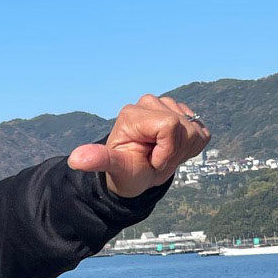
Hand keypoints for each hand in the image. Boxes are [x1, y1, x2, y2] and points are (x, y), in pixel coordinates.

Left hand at [69, 95, 209, 198]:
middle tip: (157, 162)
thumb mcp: (114, 169)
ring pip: (195, 130)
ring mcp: (167, 106)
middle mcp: (149, 103)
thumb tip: (75, 160)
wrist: (136, 174)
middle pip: (185, 128)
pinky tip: (174, 150)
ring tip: (163, 156)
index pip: (170, 126)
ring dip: (183, 152)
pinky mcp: (183, 113)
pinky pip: (202, 132)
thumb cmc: (125, 173)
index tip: (152, 162)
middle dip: (174, 154)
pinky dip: (191, 148)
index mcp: (133, 114)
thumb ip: (99, 160)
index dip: (167, 151)